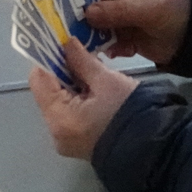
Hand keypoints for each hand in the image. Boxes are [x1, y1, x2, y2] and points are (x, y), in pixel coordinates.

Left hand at [29, 37, 139, 160]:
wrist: (152, 148)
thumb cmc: (130, 113)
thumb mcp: (106, 81)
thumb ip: (81, 60)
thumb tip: (66, 43)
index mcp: (59, 116)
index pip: (39, 79)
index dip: (48, 58)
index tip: (62, 44)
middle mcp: (55, 131)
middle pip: (47, 91)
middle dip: (62, 70)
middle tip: (80, 54)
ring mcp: (65, 139)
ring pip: (58, 102)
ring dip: (70, 84)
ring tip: (91, 72)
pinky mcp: (75, 143)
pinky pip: (68, 114)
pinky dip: (76, 99)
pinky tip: (93, 90)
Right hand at [81, 0, 190, 65]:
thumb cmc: (178, 11)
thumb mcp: (150, 8)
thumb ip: (119, 10)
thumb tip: (87, 13)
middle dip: (80, 11)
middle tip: (68, 25)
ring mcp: (120, 13)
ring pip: (95, 20)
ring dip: (91, 32)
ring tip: (87, 44)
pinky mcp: (123, 33)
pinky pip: (106, 38)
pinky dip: (106, 46)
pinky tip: (112, 53)